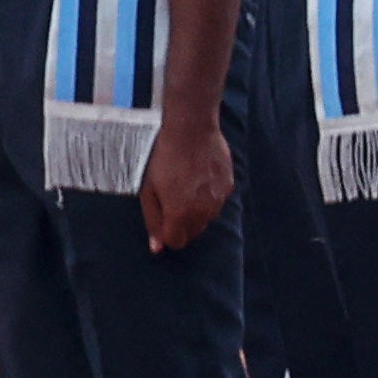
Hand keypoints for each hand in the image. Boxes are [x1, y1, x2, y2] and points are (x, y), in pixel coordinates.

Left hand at [139, 113, 231, 257]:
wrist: (191, 129)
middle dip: (181, 224)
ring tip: (187, 186)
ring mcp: (219, 200)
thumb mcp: (149, 190)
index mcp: (180, 214)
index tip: (163, 220)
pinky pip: (217, 201)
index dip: (167, 234)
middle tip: (173, 201)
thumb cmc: (164, 158)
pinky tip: (200, 178)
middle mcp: (203, 212)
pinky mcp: (229, 186)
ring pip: (207, 218)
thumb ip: (154, 221)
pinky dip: (209, 197)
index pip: (176, 242)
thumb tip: (157, 248)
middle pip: (193, 233)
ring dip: (196, 211)